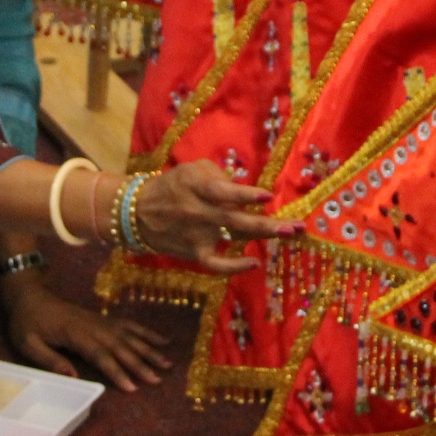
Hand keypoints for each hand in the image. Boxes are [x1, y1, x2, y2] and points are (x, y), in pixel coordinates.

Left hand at [2, 278, 171, 391]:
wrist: (30, 296)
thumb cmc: (27, 323)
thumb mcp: (28, 344)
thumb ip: (50, 360)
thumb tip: (74, 377)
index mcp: (75, 334)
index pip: (101, 356)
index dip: (117, 371)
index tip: (133, 386)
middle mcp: (93, 327)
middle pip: (121, 347)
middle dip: (141, 364)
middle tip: (158, 379)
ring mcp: (101, 321)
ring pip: (130, 336)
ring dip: (149, 349)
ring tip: (168, 363)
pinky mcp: (104, 319)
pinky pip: (129, 325)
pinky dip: (146, 333)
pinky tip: (162, 340)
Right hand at [132, 159, 295, 274]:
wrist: (138, 212)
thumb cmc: (172, 186)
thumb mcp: (191, 169)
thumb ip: (219, 175)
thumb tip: (243, 188)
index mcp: (197, 187)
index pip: (222, 191)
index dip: (244, 195)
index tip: (266, 197)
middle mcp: (200, 211)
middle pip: (238, 218)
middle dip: (269, 223)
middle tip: (297, 226)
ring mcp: (198, 235)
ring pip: (235, 236)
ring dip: (264, 237)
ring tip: (290, 234)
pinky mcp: (195, 253)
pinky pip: (217, 264)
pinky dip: (234, 266)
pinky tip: (255, 262)